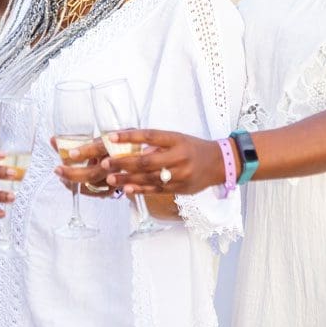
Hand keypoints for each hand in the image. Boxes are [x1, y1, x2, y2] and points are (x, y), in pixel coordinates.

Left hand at [51, 137, 113, 196]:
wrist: (131, 155)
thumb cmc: (112, 146)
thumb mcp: (97, 140)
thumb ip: (76, 141)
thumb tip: (52, 140)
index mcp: (111, 145)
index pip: (99, 148)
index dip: (85, 151)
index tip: (71, 154)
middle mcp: (116, 162)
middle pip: (93, 173)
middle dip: (72, 174)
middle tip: (58, 170)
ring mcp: (118, 177)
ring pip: (95, 186)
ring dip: (76, 184)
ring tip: (63, 180)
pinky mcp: (119, 187)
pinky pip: (101, 193)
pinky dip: (86, 191)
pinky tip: (75, 186)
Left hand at [101, 130, 226, 195]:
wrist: (219, 164)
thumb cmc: (194, 148)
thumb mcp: (178, 139)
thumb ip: (157, 143)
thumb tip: (133, 148)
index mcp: (177, 140)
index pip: (151, 136)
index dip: (130, 137)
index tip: (112, 137)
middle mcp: (179, 157)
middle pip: (147, 161)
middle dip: (124, 163)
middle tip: (106, 163)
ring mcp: (179, 175)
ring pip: (149, 178)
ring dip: (128, 179)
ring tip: (111, 178)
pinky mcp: (179, 189)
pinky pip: (156, 190)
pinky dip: (140, 189)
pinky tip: (127, 189)